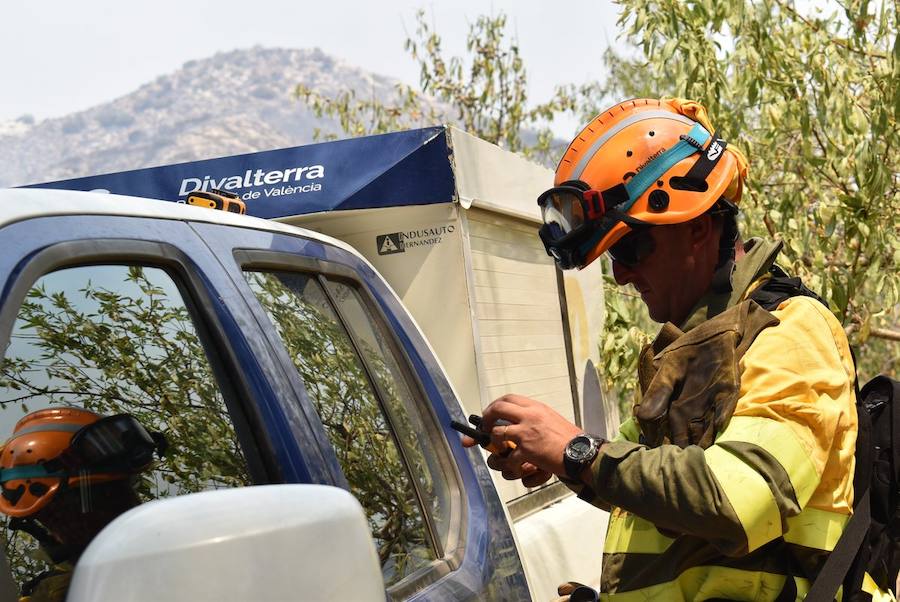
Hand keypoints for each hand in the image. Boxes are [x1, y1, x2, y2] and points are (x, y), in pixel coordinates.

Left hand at [466, 394, 581, 481]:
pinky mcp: (527, 450)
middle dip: (486, 418)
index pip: (509, 398)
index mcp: (536, 408)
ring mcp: (526, 432)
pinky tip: (514, 468)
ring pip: (497, 433)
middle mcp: (529, 416)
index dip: (495, 405)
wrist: (582, 452)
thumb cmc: (570, 439)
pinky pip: (509, 458)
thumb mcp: (551, 419)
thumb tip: (520, 422)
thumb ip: (535, 418)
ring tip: (498, 452)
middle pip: (497, 409)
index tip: (491, 413)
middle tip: (485, 429)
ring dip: (494, 444)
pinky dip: (509, 466)